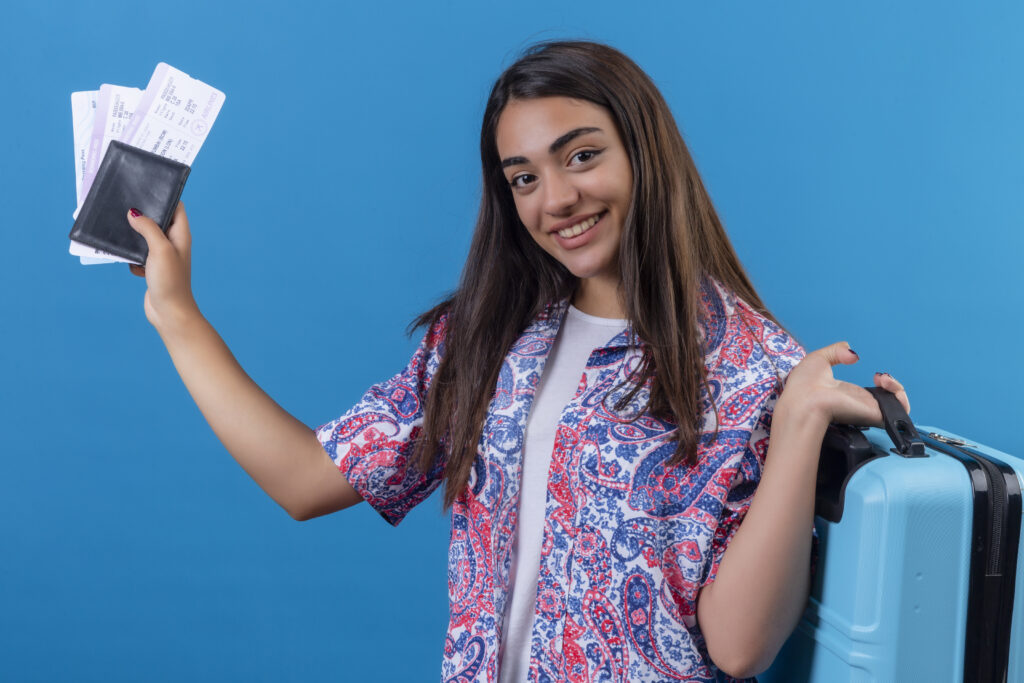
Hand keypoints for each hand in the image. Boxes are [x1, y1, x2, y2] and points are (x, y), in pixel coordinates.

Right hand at [126, 202, 198, 330]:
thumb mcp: (160, 250)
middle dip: (142, 214)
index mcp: (180, 234)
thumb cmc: (170, 281)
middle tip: (122, 203)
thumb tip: (134, 212)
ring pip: (144, 238)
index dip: (164, 195)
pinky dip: (131, 257)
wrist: (169, 313)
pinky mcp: (151, 269)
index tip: (146, 185)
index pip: (176, 207)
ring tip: (116, 227)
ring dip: (132, 236)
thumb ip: (148, 228)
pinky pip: (137, 255)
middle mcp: (173, 243)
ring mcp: (162, 256)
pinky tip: (126, 261)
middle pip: (157, 220)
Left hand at [776, 342, 910, 430]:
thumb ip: (836, 351)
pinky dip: (901, 396)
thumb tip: (852, 352)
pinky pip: (901, 412)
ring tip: (883, 378)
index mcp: (847, 393)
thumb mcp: (818, 359)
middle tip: (880, 376)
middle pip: (888, 400)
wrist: (804, 401)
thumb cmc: (804, 385)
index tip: (873, 373)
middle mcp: (860, 403)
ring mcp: (868, 410)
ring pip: (899, 406)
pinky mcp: (875, 415)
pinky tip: (886, 382)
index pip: (871, 393)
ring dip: (898, 388)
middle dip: (892, 385)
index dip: (880, 382)